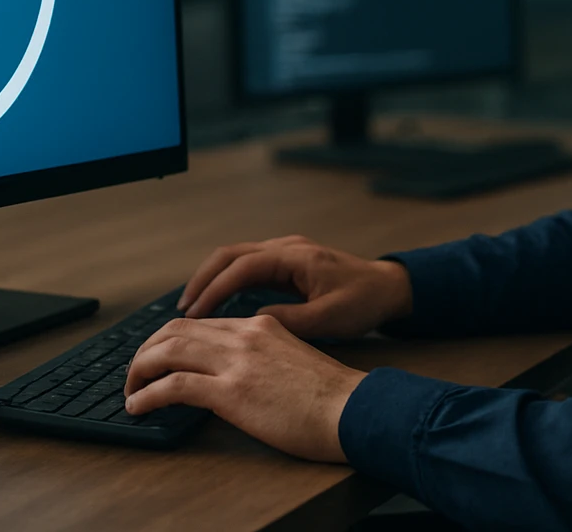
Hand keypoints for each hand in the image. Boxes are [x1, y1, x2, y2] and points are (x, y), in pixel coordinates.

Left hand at [123, 314, 364, 461]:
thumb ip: (264, 356)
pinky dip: (147, 394)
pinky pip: (173, 386)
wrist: (352, 409)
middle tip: (135, 371)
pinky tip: (137, 406)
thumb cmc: (331, 397)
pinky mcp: (231, 392)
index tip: (159, 355)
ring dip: (140, 369)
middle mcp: (244, 335)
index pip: (202, 323)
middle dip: (147, 349)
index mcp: (260, 325)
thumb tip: (239, 373)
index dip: (171, 338)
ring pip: (167, 350)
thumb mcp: (294, 359)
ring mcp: (236, 361)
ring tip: (130, 388)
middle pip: (176, 329)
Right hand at [177, 235, 412, 339]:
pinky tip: (217, 303)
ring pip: (236, 257)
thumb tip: (253, 323)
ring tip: (192, 307)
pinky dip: (227, 281)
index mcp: (295, 257)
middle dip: (203, 279)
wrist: (389, 288)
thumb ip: (289, 320)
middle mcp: (286, 248)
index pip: (242, 266)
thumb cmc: (364, 301)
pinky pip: (248, 266)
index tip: (195, 312)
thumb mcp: (329, 318)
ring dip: (212, 278)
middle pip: (230, 254)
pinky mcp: (287, 263)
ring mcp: (286, 252)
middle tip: (183, 309)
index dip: (214, 288)